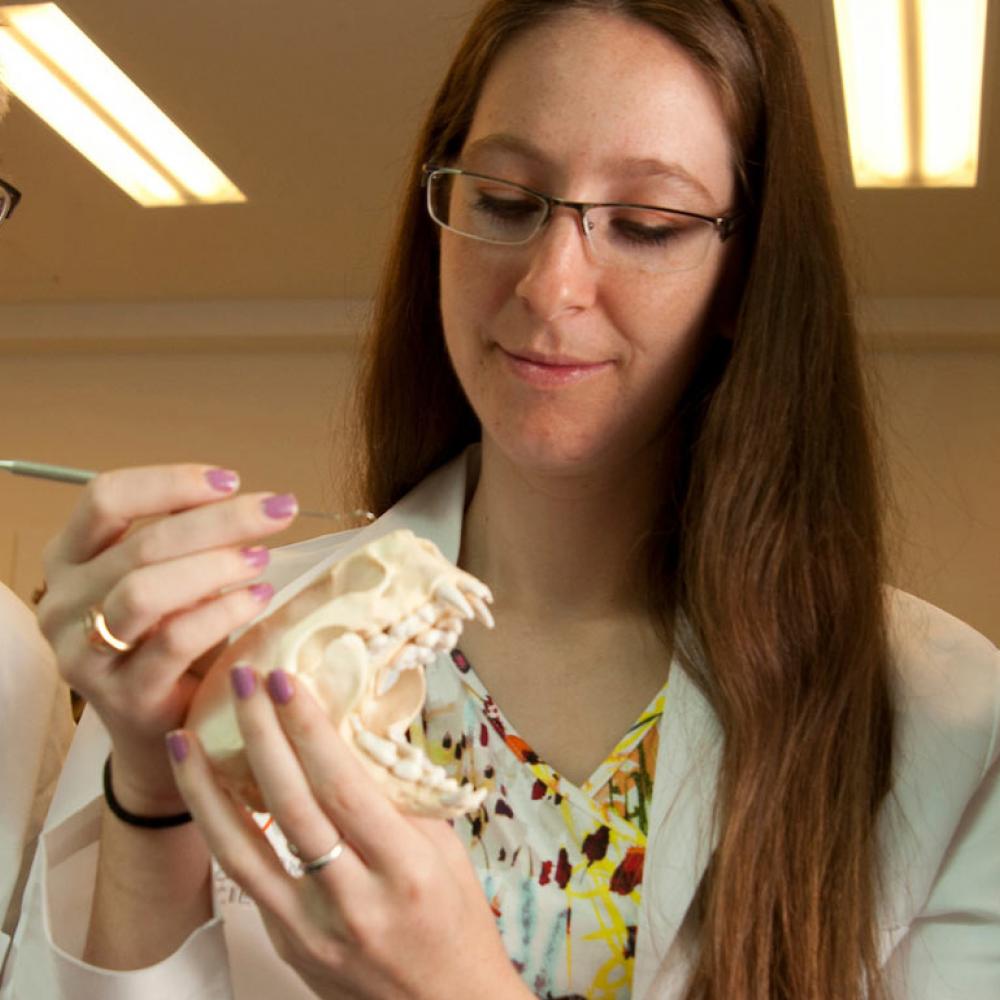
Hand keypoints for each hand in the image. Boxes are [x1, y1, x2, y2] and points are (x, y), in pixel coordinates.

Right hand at [36, 464, 297, 811]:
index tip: (231, 480)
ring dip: (216, 566)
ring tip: (263, 558)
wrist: (160, 728)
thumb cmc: (170, 638)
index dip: (171, 482)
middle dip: (220, 520)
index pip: (106, 497)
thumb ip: (186, 540)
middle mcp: (62, 602)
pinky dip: (224, 612)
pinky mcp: (121, 695)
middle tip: (278, 510)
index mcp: (68, 558)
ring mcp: (83, 654)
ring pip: (146, 591)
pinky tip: (259, 598)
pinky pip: (174, 641)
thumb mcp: (168, 579)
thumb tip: (247, 500)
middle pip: (140, 542)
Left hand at [167, 667, 529, 999]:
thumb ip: (397, 795)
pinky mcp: (286, 946)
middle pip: (290, 807)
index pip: (344, 787)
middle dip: (259, 735)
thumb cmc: (456, 922)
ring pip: (242, 851)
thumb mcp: (444, 851)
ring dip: (205, 790)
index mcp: (404, 870)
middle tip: (241, 681)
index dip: (310, 729)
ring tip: (182, 739)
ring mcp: (310, 932)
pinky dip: (225, 831)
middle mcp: (353, 902)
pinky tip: (208, 793)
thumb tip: (353, 728)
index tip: (287, 680)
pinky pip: (249, 880)